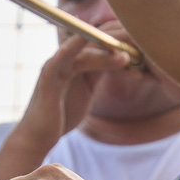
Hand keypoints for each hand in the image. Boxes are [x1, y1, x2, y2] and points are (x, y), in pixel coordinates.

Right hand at [15, 35, 129, 153]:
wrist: (38, 135)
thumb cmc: (62, 113)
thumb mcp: (87, 88)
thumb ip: (99, 72)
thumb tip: (122, 60)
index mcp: (74, 60)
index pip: (99, 44)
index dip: (120, 44)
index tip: (141, 48)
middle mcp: (64, 58)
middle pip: (93, 44)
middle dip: (116, 45)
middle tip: (138, 47)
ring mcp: (55, 67)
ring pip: (81, 52)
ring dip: (104, 54)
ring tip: (125, 58)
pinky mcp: (47, 79)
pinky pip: (58, 62)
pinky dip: (70, 52)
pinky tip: (84, 46)